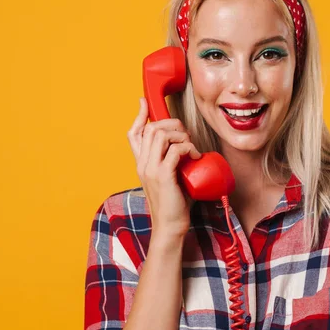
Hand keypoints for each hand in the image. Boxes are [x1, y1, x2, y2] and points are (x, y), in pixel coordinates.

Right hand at [127, 97, 201, 237]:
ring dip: (181, 136)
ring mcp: (150, 169)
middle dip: (172, 124)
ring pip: (160, 135)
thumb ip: (175, 162)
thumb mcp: (173, 177)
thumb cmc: (175, 203)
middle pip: (151, 128)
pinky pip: (174, 150)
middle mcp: (142, 164)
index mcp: (142, 163)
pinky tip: (196, 157)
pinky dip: (188, 148)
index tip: (144, 102)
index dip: (138, 115)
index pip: (133, 134)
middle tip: (186, 136)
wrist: (170, 227)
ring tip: (191, 148)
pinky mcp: (163, 176)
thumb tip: (191, 149)